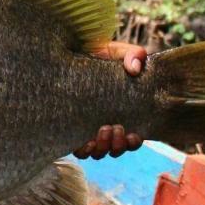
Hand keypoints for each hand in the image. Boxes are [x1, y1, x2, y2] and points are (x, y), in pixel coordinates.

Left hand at [73, 41, 146, 158]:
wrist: (73, 52)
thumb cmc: (99, 55)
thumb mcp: (118, 52)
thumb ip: (134, 55)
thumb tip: (134, 69)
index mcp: (120, 114)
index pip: (131, 140)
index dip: (133, 143)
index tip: (133, 134)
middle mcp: (105, 125)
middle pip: (114, 151)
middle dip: (117, 145)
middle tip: (113, 126)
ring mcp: (87, 127)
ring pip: (97, 153)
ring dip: (102, 147)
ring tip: (102, 129)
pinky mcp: (71, 127)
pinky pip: (78, 149)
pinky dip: (84, 149)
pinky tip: (85, 139)